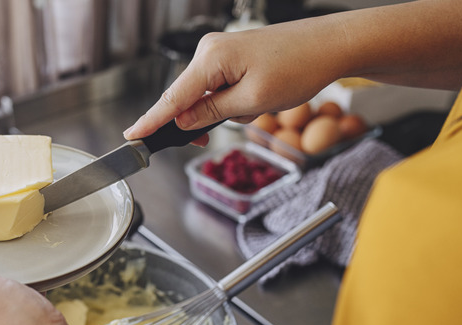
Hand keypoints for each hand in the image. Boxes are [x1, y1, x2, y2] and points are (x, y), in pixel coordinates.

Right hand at [124, 24, 343, 144]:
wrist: (330, 46)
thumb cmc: (298, 68)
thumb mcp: (252, 101)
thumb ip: (211, 113)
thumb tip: (182, 122)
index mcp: (211, 58)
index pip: (172, 98)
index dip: (151, 122)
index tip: (131, 137)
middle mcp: (209, 51)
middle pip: (185, 98)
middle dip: (199, 121)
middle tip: (206, 140)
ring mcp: (220, 52)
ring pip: (205, 96)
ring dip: (224, 112)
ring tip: (256, 107)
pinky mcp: (232, 57)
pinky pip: (219, 88)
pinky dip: (232, 102)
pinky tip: (257, 100)